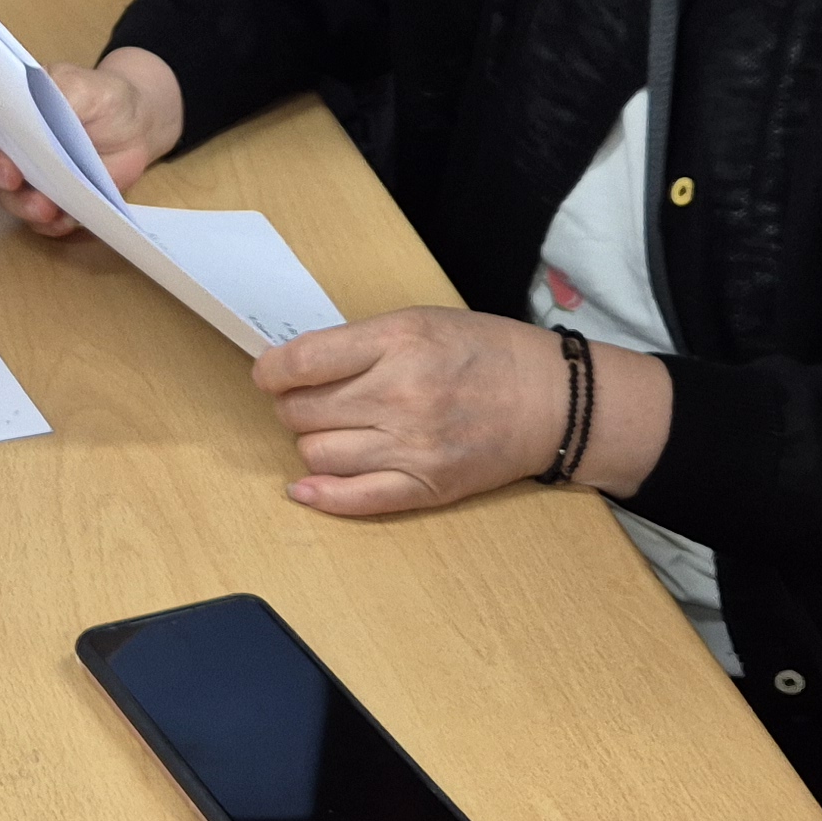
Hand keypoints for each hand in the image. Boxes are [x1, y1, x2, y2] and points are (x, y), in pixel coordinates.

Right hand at [0, 50, 181, 236]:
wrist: (136, 129)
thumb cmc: (104, 98)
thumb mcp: (86, 85)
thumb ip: (58, 91)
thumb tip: (33, 106)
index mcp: (4, 102)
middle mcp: (4, 141)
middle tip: (11, 175)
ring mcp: (23, 176)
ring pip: (4, 196)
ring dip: (20, 204)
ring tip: (46, 207)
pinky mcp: (45, 202)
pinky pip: (37, 220)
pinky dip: (50, 222)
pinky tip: (66, 217)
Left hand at [250, 307, 565, 514]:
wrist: (552, 400)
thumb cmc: (485, 353)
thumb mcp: (419, 321)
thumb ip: (360, 342)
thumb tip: (296, 367)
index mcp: (398, 342)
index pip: (302, 362)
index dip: (270, 371)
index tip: (269, 374)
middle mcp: (401, 395)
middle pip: (302, 412)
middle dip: (291, 406)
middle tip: (305, 400)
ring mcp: (413, 447)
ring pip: (318, 456)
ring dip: (311, 443)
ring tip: (330, 430)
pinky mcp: (426, 487)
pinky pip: (353, 499)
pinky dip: (320, 495)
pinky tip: (306, 485)